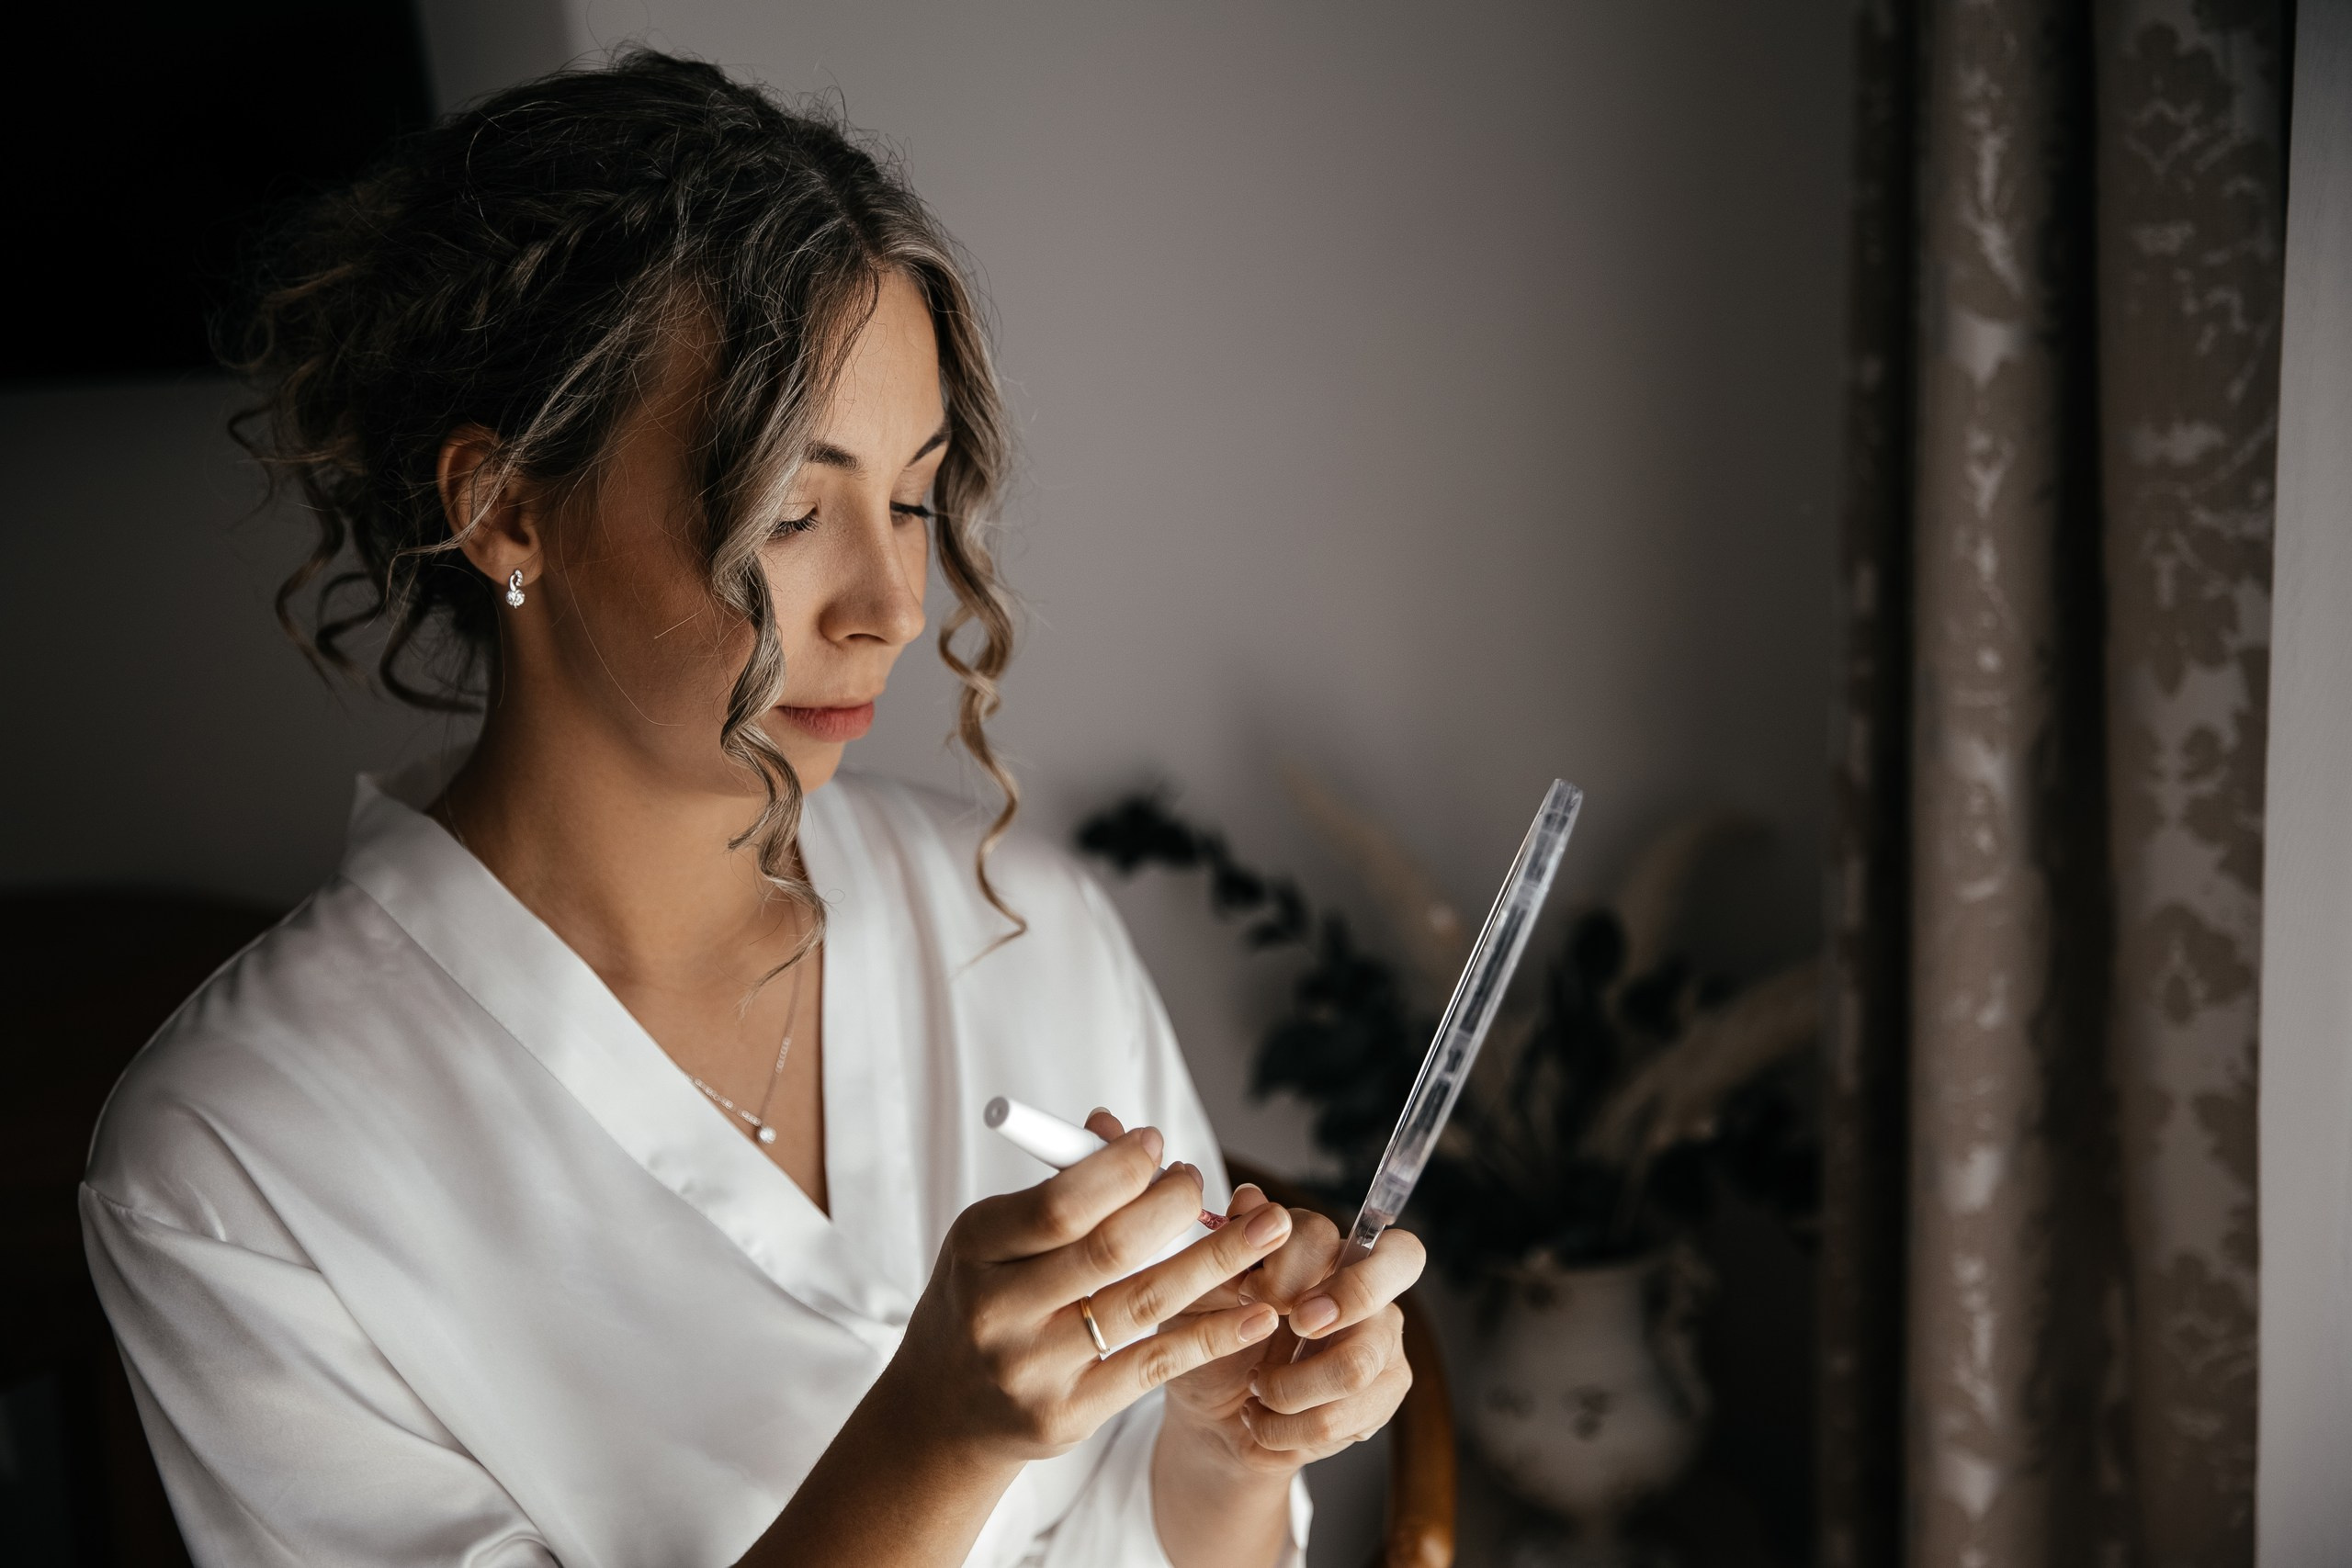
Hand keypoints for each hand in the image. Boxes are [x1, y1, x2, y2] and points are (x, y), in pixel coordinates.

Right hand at [741, 1125, 1297, 1567]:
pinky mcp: (1068, 1416)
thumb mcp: (995, 1238)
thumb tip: (1124, 1134)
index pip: (1060, 1204)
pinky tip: (1258, 1313)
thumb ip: (1059, 1193)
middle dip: (1177, 1207)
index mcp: (977, 1248)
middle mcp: (999, 1311)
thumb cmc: (986, 1298)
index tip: (1159, 1146)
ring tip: (1271, 1230)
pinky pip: (1155, 1365)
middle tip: (1207, 1186)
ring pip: (1144, 1305)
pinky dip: (1213, 1335)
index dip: (1121, 1170)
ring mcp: (1034, 1370)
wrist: (943, 1409)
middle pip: (1111, 1250)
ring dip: (1219, 1262)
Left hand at [1166, 1182, 1422, 1475]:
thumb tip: (1249, 1198)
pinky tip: (1268, 1421)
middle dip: (1351, 1294)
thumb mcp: (1197, 1298)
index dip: (1294, 1260)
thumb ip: (1226, 1250)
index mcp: (1313, 1246)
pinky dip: (1291, 1428)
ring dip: (1289, 1389)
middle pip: (1402, 1258)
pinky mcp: (1386, 1388)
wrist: (1211, 1417)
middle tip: (1299, 1325)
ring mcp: (1382, 1334)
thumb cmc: (1208, 1345)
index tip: (1251, 1292)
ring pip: (1358, 1361)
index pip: (1326, 1230)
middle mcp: (1361, 1279)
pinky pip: (1348, 1415)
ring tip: (1257, 1391)